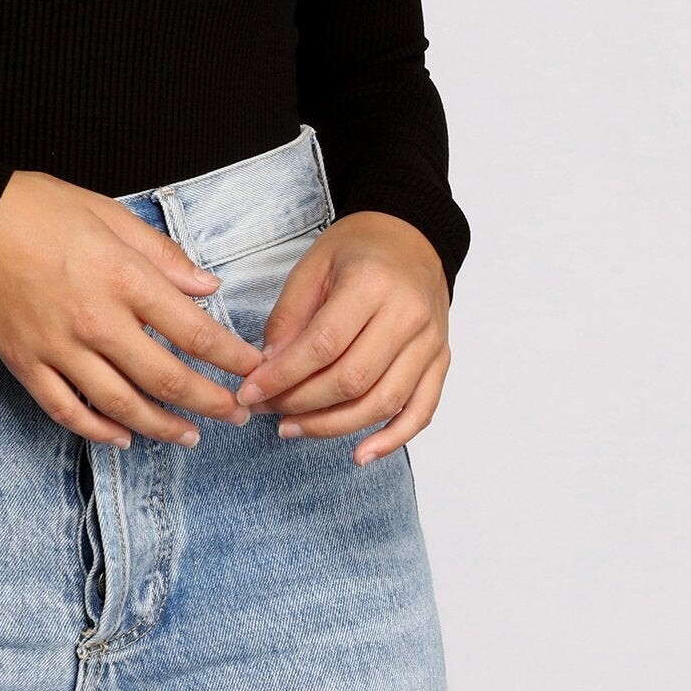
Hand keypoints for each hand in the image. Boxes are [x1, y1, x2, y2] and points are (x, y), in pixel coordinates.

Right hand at [0, 170, 263, 447]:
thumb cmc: (35, 207)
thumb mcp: (108, 213)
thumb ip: (161, 254)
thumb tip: (207, 286)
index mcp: (122, 278)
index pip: (193, 331)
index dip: (230, 358)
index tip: (253, 370)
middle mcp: (95, 321)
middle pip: (165, 378)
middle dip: (209, 403)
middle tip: (236, 416)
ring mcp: (58, 348)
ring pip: (120, 404)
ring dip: (161, 427)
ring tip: (189, 437)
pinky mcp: (25, 363)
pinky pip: (67, 410)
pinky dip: (97, 430)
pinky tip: (122, 438)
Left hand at [236, 212, 450, 465]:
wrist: (413, 236)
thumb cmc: (358, 249)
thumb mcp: (313, 265)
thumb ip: (290, 316)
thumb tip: (270, 369)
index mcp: (372, 283)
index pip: (323, 344)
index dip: (283, 376)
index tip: (250, 392)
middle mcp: (408, 315)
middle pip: (353, 379)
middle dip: (302, 403)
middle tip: (267, 410)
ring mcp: (431, 342)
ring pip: (384, 402)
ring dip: (335, 426)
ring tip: (294, 429)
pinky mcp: (441, 361)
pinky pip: (422, 411)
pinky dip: (393, 439)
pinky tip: (361, 454)